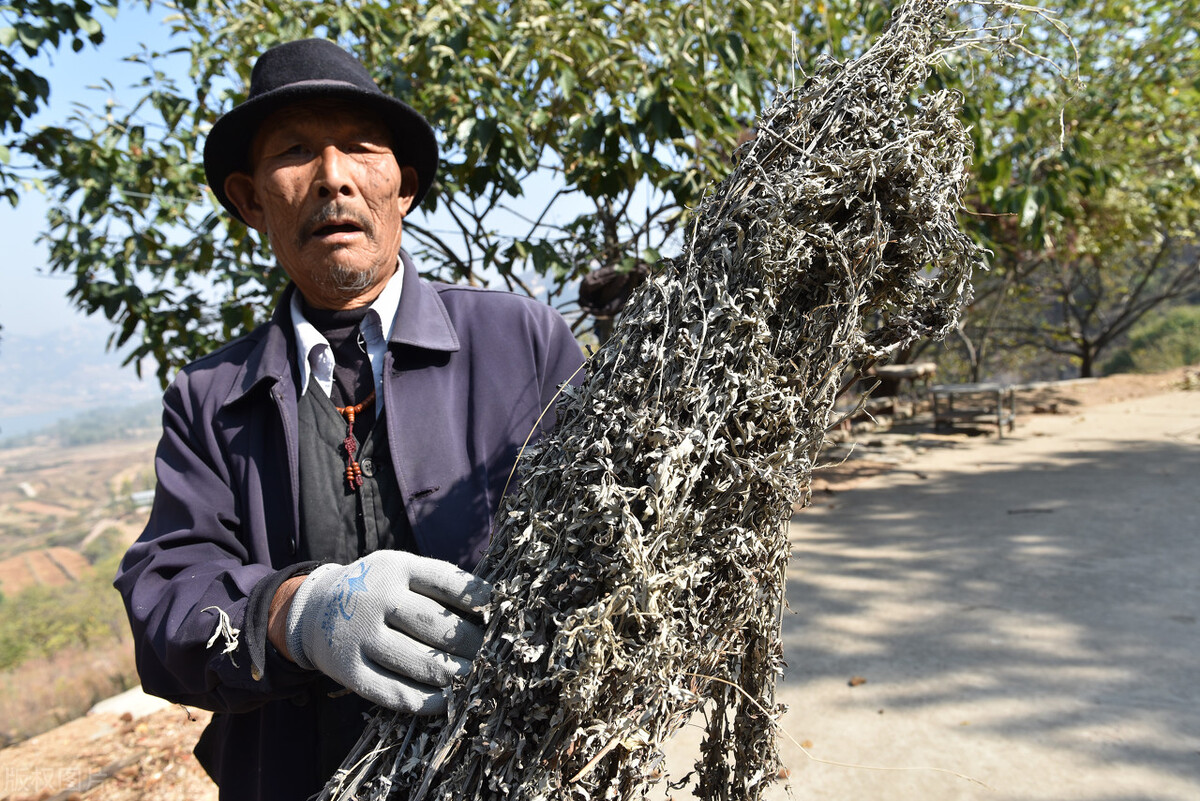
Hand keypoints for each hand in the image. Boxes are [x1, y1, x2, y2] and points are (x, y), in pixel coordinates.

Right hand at [284, 551, 490, 713]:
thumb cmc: (376, 590)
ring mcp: (358, 635)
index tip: (503, 616)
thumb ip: (438, 585)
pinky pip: (393, 692)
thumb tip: (494, 611)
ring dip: (457, 677)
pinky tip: (449, 701)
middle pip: (436, 627)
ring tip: (480, 681)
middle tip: (497, 659)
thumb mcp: (400, 571)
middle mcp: (375, 597)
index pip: (446, 581)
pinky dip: (427, 701)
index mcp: (395, 567)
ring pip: (419, 663)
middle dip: (475, 646)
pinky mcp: (348, 670)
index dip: (480, 600)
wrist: (313, 608)